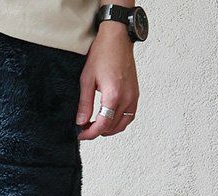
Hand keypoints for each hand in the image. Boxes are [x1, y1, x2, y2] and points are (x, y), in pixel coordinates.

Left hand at [76, 20, 139, 139]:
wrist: (118, 38)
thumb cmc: (103, 53)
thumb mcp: (87, 79)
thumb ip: (84, 104)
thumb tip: (81, 122)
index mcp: (113, 95)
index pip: (102, 125)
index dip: (90, 133)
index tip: (81, 134)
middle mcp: (126, 98)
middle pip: (112, 127)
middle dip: (97, 131)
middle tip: (84, 128)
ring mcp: (133, 97)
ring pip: (122, 125)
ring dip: (108, 129)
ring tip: (95, 125)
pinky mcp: (135, 95)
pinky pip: (129, 117)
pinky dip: (119, 122)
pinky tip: (109, 119)